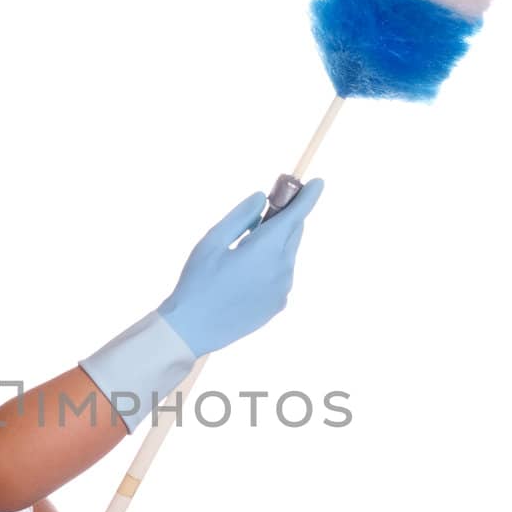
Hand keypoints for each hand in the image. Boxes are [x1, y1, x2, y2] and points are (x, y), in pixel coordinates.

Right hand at [156, 178, 324, 356]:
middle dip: (285, 217)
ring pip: (287, 254)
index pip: (296, 216)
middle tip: (268, 207)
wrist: (192, 329)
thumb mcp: (212, 241)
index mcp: (266, 250)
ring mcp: (283, 290)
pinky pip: (281, 275)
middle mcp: (282, 270)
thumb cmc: (197, 282)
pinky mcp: (278, 304)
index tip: (318, 182)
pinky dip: (271, 265)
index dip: (309, 196)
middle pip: (294, 233)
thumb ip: (240, 216)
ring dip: (275, 243)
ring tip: (244, 249)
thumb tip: (261, 200)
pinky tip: (245, 275)